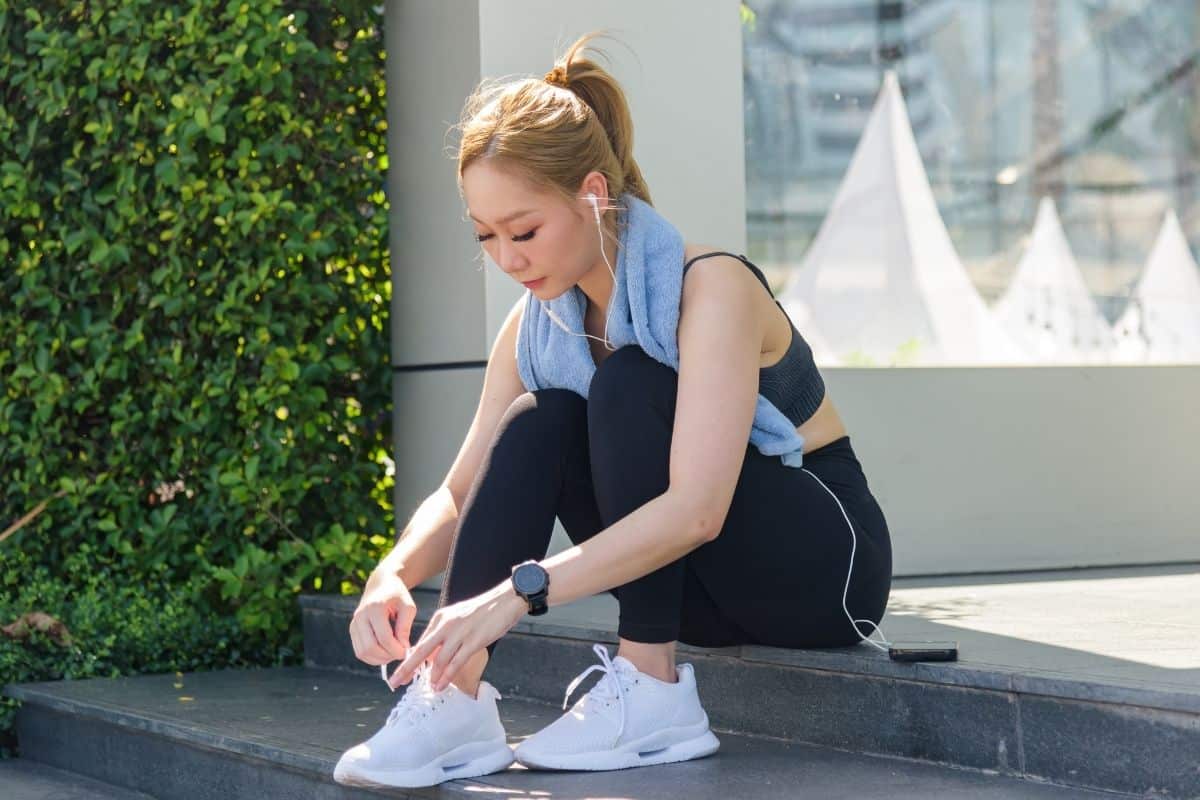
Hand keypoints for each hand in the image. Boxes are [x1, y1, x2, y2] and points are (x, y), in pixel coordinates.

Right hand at [349, 568, 416, 666]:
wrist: (381, 584)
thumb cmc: (398, 595)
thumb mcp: (408, 607)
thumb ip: (405, 627)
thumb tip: (403, 649)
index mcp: (375, 608)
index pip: (384, 637)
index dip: (397, 649)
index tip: (407, 651)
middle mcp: (360, 616)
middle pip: (370, 648)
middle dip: (387, 656)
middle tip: (400, 654)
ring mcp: (354, 624)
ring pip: (362, 653)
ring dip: (379, 659)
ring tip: (393, 652)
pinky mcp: (352, 630)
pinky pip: (359, 651)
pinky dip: (372, 657)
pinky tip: (384, 652)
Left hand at [387, 581, 526, 691]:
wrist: (506, 599)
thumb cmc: (484, 611)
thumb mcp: (458, 618)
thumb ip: (444, 635)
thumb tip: (434, 657)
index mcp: (440, 618)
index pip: (420, 642)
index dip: (409, 660)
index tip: (400, 673)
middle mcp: (446, 625)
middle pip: (421, 651)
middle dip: (406, 668)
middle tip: (395, 682)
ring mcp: (460, 633)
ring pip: (439, 659)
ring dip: (432, 676)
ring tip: (429, 688)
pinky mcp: (474, 641)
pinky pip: (456, 662)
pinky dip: (446, 676)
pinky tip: (441, 685)